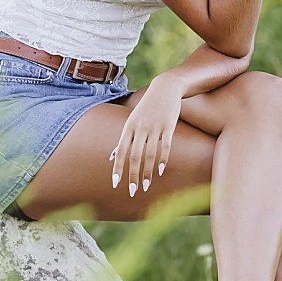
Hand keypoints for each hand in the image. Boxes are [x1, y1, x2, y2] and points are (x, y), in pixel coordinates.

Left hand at [109, 68, 187, 202]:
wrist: (164, 89)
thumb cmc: (146, 109)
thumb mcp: (132, 122)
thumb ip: (123, 140)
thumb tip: (112, 157)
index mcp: (129, 128)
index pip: (121, 152)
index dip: (118, 168)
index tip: (116, 184)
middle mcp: (140, 128)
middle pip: (135, 156)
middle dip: (133, 175)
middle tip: (133, 192)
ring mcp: (155, 127)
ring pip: (150, 154)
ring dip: (147, 172)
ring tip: (146, 186)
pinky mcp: (169, 126)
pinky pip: (165, 146)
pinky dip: (163, 159)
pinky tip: (160, 171)